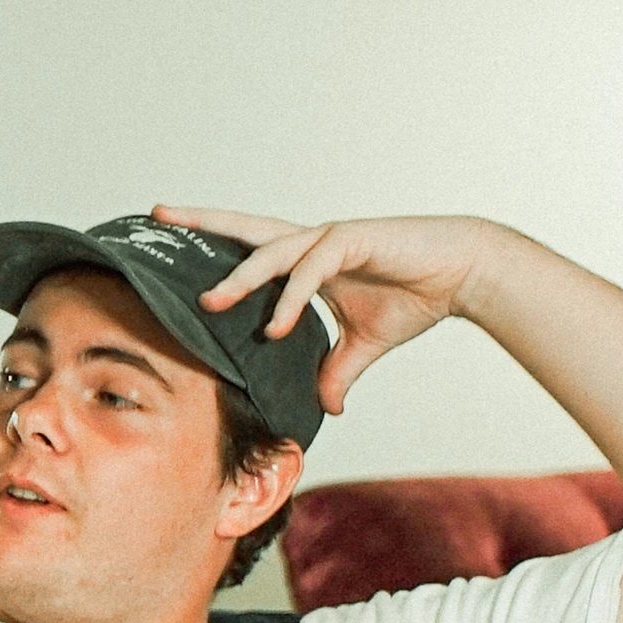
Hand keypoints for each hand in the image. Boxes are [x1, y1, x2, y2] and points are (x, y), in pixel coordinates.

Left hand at [156, 207, 524, 418]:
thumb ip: (337, 371)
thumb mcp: (365, 344)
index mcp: (306, 260)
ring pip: (272, 252)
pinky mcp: (354, 240)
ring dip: (240, 278)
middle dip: (201, 221)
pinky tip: (275, 327)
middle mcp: (310, 243)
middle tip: (158, 215)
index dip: (213, 244)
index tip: (172, 244)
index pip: (248, 247)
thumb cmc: (416, 297)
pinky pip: (312, 271)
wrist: (463, 275)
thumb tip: (326, 407)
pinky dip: (291, 299)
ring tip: (210, 301)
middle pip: (245, 229)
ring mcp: (330, 238)